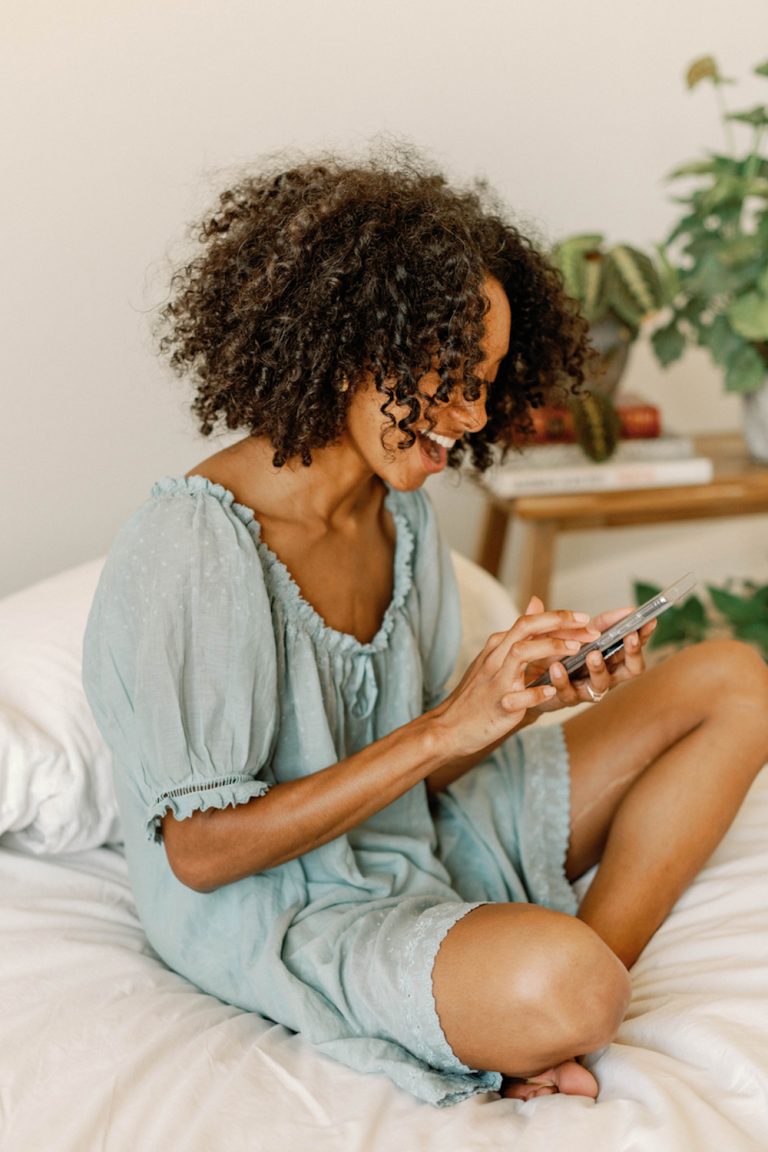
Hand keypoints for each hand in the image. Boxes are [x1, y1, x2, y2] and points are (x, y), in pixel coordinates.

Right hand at [438, 604, 599, 754]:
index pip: (529, 621)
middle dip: (558, 622)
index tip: (584, 619)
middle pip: (526, 628)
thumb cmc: (478, 692)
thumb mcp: (496, 657)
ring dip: (550, 648)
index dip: (558, 617)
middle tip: (588, 626)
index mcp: (498, 645)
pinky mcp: (499, 705)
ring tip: (575, 649)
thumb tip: (537, 602)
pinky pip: (518, 697)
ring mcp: (496, 681)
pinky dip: (536, 693)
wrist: (452, 726)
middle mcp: (496, 658)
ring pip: (520, 653)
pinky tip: (552, 691)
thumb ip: (519, 632)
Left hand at [527, 599, 656, 710]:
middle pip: (632, 668)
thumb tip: (544, 600)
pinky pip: (569, 692)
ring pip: (603, 683)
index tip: (649, 620)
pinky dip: (563, 679)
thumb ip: (571, 622)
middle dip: (633, 652)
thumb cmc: (553, 655)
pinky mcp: (568, 698)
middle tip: (629, 636)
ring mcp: (588, 687)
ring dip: (599, 667)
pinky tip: (556, 667)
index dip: (642, 632)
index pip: (632, 643)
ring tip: (592, 654)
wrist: (529, 684)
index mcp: (610, 654)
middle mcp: (605, 673)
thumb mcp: (563, 634)